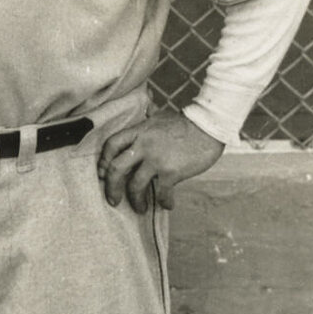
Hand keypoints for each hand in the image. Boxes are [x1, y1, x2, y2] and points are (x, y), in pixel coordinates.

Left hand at [96, 109, 223, 213]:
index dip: (103, 161)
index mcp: (139, 131)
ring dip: (136, 201)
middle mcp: (143, 145)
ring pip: (135, 185)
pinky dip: (164, 201)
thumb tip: (147, 105)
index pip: (112, 145)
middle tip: (113, 200)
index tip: (103, 174)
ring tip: (140, 208)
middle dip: (111, 188)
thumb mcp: (163, 115)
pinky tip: (168, 204)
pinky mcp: (171, 171)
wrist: (209, 127)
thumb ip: (151, 114)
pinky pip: (162, 192)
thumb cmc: (188, 123)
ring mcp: (157, 159)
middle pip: (116, 169)